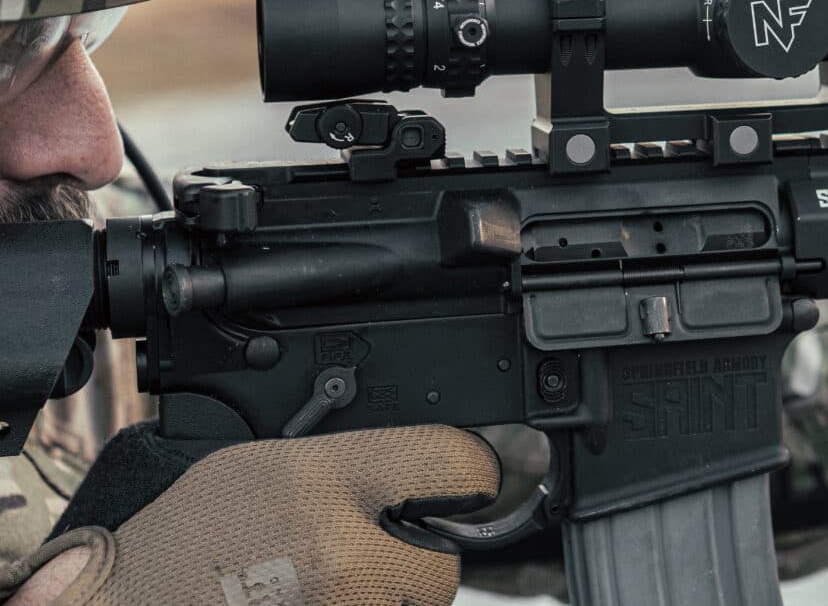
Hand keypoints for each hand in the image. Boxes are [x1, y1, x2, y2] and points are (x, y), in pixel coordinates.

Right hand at [6, 425, 498, 605]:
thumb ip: (355, 461)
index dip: (473, 473)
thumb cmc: (190, 535)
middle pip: (443, 567)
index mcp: (325, 480)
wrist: (129, 601)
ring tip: (327, 583)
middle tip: (372, 555)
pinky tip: (313, 600)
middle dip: (418, 566)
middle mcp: (339, 547)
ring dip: (387, 602)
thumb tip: (439, 463)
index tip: (473, 481)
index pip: (455, 463)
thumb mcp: (270, 461)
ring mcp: (337, 604)